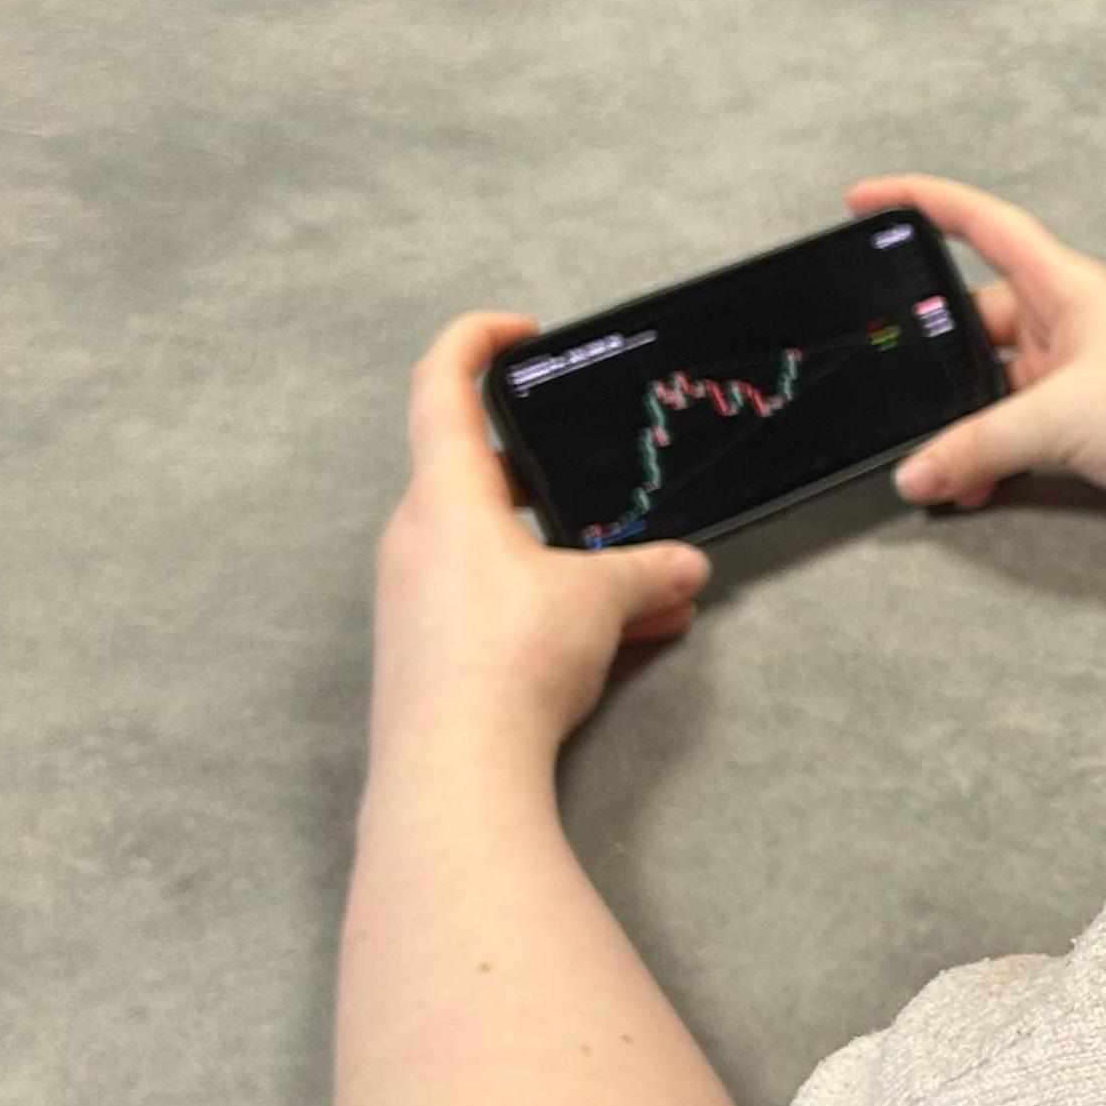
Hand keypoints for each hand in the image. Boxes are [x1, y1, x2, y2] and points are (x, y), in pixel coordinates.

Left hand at [369, 312, 712, 767]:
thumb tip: (686, 567)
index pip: (438, 386)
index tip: (519, 332)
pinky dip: (554, 605)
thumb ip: (647, 572)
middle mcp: (418, 539)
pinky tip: (623, 637)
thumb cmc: (507, 659)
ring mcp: (418, 599)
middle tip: (604, 481)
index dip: (474, 341)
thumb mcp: (600, 599)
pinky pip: (499, 604)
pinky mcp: (430, 652)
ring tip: (647, 586)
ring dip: (568, 557)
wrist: (454, 772)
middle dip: (554, 480)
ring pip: (501, 551)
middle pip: (480, 477)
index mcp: (445, 497)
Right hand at [849, 174, 1105, 533]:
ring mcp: (1076, 370)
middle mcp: (1067, 319)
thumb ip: (977, 447)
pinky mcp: (1086, 417)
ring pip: (991, 381)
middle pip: (973, 319)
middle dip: (932, 354)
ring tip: (932, 459)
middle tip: (889, 381)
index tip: (865, 199)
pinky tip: (971, 485)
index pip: (980, 223)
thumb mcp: (1057, 419)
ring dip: (962, 420)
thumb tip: (915, 472)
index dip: (921, 201)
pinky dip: (990, 452)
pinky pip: (1015, 425)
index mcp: (1064, 286)